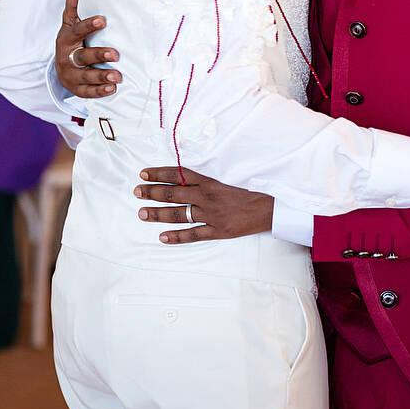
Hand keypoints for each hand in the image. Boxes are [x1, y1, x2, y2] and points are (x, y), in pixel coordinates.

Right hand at [55, 0, 120, 97]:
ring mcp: (71, 74)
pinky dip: (99, 91)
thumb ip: (73, 5)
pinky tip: (111, 89)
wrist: (61, 66)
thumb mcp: (70, 23)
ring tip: (117, 76)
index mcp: (66, 39)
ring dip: (102, 76)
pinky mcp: (76, 88)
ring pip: (86, 76)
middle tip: (115, 54)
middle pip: (82, 56)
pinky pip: (87, 92)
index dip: (89, 26)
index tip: (102, 20)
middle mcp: (67, 57)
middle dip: (98, 55)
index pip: (77, 31)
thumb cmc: (71, 41)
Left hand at [134, 166, 273, 243]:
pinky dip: (177, 237)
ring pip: (179, 214)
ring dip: (158, 214)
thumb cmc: (254, 186)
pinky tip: (162, 237)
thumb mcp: (231, 173)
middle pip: (173, 193)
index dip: (158, 174)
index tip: (143, 173)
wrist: (273, 205)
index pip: (178, 174)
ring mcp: (212, 214)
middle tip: (136, 192)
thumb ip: (209, 173)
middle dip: (152, 192)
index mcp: (210, 179)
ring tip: (142, 213)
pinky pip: (194, 234)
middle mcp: (207, 196)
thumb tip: (187, 171)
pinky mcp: (218, 230)